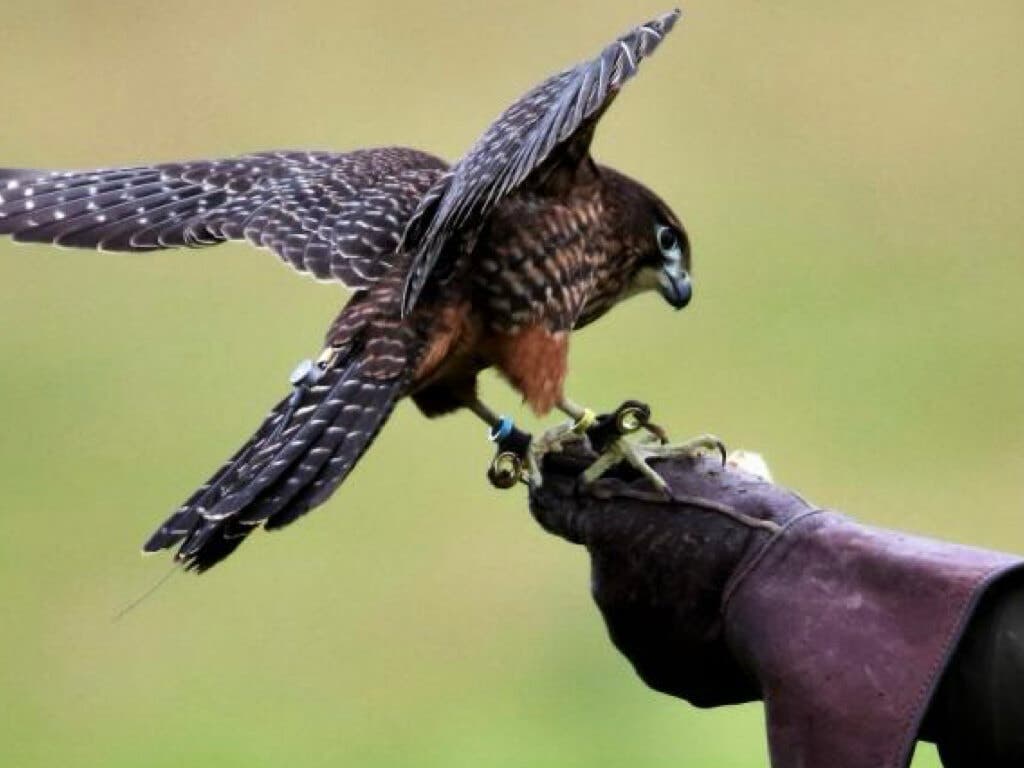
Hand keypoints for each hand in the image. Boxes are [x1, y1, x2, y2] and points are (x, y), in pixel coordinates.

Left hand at [529, 445, 778, 706]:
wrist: (790, 597)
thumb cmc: (753, 524)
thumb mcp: (700, 480)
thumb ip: (658, 485)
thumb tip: (648, 480)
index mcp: (607, 522)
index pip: (553, 508)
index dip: (557, 502)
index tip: (554, 497)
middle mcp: (604, 579)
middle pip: (618, 564)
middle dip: (652, 560)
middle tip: (705, 555)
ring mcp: (627, 630)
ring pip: (646, 609)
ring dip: (676, 601)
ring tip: (730, 595)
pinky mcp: (657, 670)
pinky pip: (669, 648)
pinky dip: (693, 639)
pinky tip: (732, 629)